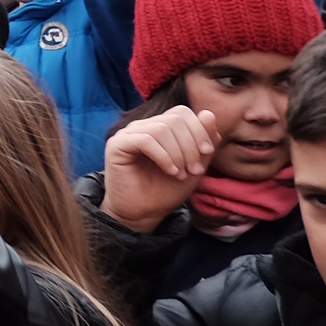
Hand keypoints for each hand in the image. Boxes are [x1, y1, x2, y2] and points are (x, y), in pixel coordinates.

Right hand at [100, 106, 217, 232]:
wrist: (144, 213)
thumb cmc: (166, 190)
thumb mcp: (195, 167)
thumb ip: (203, 142)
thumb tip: (208, 114)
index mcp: (160, 128)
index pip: (181, 112)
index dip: (199, 129)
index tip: (207, 153)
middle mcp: (143, 126)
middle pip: (174, 119)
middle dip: (190, 145)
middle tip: (194, 170)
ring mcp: (129, 134)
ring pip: (161, 129)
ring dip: (178, 154)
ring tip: (180, 174)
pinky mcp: (117, 145)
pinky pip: (145, 140)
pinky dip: (163, 156)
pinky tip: (170, 171)